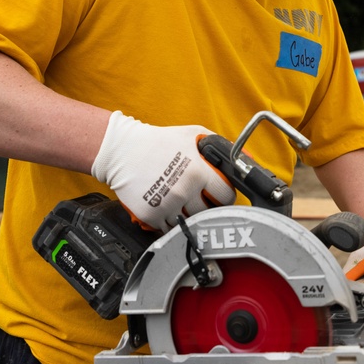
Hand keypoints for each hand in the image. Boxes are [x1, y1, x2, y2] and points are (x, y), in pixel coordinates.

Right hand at [91, 111, 236, 231]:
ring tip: (181, 200)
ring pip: (190, 223)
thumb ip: (218, 146)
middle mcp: (184, 191)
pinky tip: (166, 207)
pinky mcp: (151, 216)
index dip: (224, 195)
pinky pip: (169, 229)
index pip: (227, 196)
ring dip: (189, 215)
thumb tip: (241, 158)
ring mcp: (167, 206)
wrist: (122, 151)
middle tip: (199, 197)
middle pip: (209, 212)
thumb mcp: (193, 135)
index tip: (219, 194)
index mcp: (198, 172)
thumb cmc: (158, 141)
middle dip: (207, 206)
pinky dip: (170, 222)